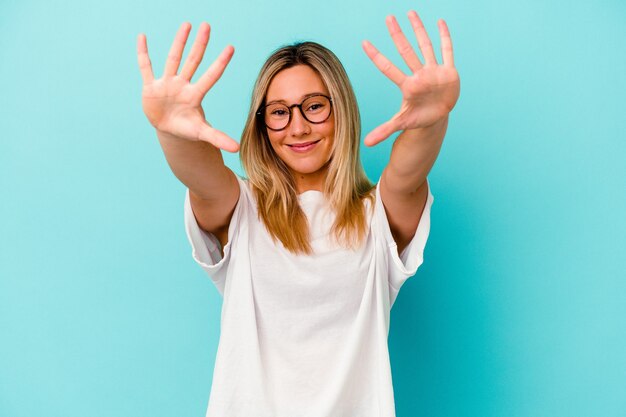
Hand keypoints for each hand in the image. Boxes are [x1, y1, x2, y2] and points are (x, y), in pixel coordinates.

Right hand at [137, 22, 238, 151]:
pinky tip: (142, 37)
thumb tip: (237, 149)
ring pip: (173, 59)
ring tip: (187, 25)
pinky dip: (143, 54)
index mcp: (195, 95)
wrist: (169, 129)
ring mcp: (167, 84)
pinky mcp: (151, 87)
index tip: (231, 47)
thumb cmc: (187, 128)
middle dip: (200, 44)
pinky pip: (146, 68)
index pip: (211, 76)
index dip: (220, 63)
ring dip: (179, 42)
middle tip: (207, 25)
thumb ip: (218, 138)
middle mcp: (183, 85)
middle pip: (193, 61)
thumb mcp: (201, 133)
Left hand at [362, 11, 459, 145]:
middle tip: (388, 18)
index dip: (376, 56)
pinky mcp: (448, 72)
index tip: (364, 44)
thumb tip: (365, 144)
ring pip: (425, 46)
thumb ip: (384, 131)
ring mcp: (433, 71)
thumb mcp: (401, 124)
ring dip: (419, 30)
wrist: (437, 117)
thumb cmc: (417, 118)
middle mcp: (419, 74)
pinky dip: (445, 37)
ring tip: (410, 12)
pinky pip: (447, 51)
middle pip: (406, 51)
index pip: (388, 68)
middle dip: (397, 34)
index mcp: (407, 86)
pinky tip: (440, 22)